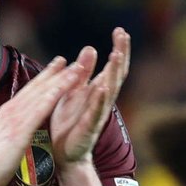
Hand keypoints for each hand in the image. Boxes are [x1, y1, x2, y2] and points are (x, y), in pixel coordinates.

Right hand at [0, 56, 85, 185]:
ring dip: (60, 79)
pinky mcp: (19, 130)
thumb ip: (12, 129)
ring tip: (76, 68)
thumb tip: (18, 127)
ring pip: (42, 94)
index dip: (43, 78)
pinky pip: (40, 110)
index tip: (55, 67)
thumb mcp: (3, 140)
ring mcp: (15, 118)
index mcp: (7, 113)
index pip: (29, 92)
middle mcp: (11, 110)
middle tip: (68, 59)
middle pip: (36, 87)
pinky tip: (63, 87)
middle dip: (53, 72)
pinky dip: (52, 96)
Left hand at [51, 28, 131, 166]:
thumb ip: (83, 72)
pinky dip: (99, 100)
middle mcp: (102, 100)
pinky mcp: (88, 128)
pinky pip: (95, 112)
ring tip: (116, 55)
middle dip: (120, 54)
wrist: (63, 154)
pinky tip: (101, 87)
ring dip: (113, 73)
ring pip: (109, 91)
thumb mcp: (73, 91)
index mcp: (97, 90)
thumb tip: (91, 47)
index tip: (120, 30)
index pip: (113, 67)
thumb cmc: (68, 122)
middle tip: (122, 35)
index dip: (119, 49)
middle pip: (116, 74)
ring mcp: (97, 114)